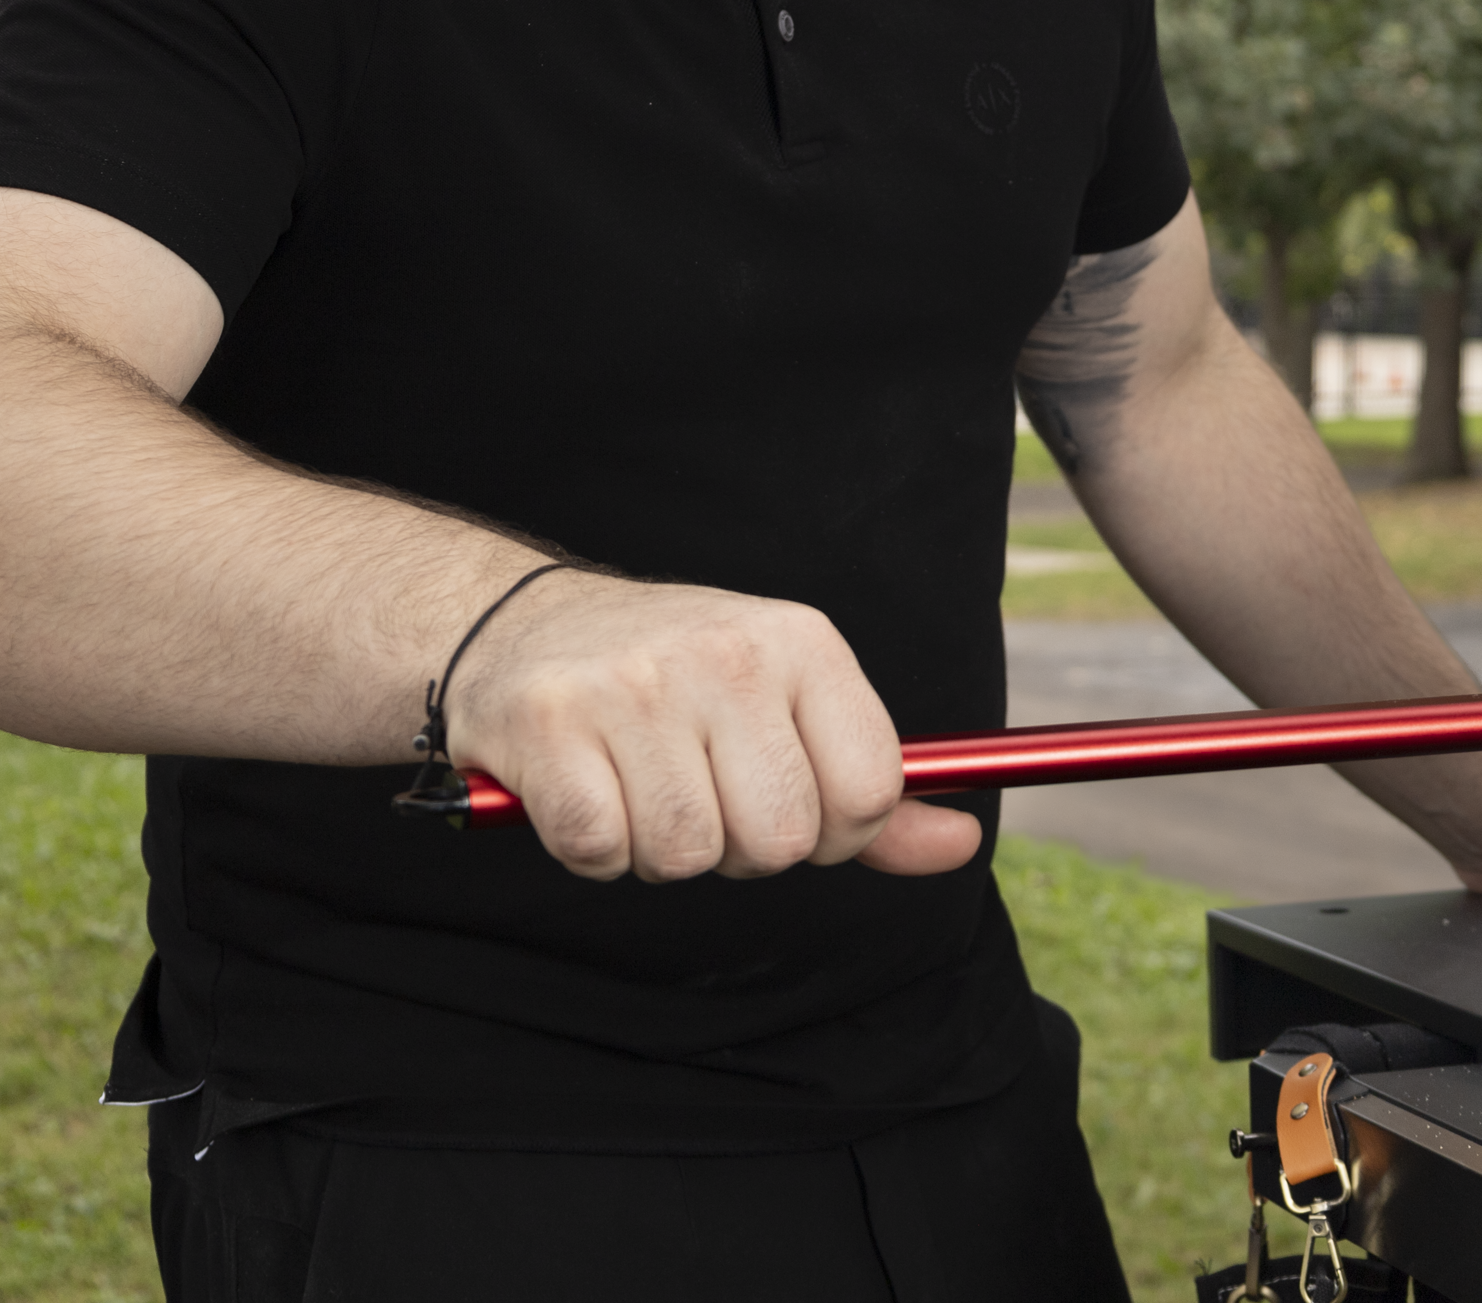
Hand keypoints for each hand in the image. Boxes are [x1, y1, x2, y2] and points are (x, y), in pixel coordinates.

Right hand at [447, 571, 982, 883]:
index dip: (833, 830)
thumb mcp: (790, 704)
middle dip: (740, 847)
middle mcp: (726, 654)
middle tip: (699, 792)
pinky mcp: (551, 726)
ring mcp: (635, 687)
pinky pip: (602, 853)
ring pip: (688, 856)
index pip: (871, 790)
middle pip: (781, 841)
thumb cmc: (677, 682)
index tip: (790, 805)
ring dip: (660, 850)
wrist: (521, 626)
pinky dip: (592, 849)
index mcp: (802, 641)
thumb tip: (960, 844)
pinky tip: (587, 791)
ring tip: (638, 786)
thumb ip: (876, 791)